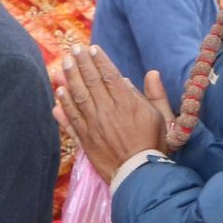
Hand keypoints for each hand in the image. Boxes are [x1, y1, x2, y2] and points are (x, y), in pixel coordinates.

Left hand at [52, 45, 165, 180]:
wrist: (139, 174)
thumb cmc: (155, 145)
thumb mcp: (163, 117)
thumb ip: (156, 94)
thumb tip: (150, 73)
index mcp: (126, 103)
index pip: (109, 76)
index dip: (100, 61)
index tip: (92, 48)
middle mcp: (107, 110)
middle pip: (91, 82)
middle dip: (81, 63)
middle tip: (74, 49)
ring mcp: (93, 125)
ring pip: (78, 97)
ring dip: (70, 78)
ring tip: (63, 64)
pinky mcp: (85, 139)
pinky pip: (71, 119)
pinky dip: (64, 105)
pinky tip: (59, 93)